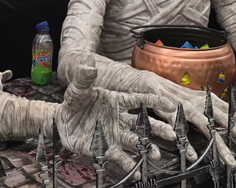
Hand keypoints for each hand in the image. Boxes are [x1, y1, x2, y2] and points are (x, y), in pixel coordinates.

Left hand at [57, 54, 180, 170]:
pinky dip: (128, 164)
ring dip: (147, 148)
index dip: (154, 102)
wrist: (62, 120)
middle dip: (158, 129)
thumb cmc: (75, 102)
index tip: (170, 104)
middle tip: (172, 134)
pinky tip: (135, 171)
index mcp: (118, 101)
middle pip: (143, 124)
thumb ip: (84, 78)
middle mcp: (120, 119)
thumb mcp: (78, 90)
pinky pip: (120, 157)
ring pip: (135, 141)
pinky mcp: (106, 149)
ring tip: (156, 155)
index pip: (139, 100)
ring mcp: (115, 135)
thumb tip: (88, 64)